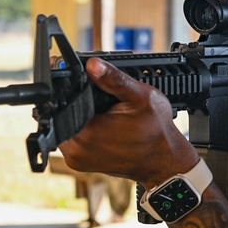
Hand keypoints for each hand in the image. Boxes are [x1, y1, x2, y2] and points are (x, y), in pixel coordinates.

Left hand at [59, 57, 197, 188]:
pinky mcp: (81, 163)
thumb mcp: (141, 97)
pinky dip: (85, 128)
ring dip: (81, 115)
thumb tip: (93, 64)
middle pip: (63, 114)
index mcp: (85, 134)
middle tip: (104, 101)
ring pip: (67, 125)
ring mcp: (77, 159)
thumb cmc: (157, 132)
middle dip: (78, 102)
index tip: (88, 81)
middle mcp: (75, 150)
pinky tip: (104, 124)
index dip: (72, 86)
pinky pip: (75, 138)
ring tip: (106, 113)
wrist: (164, 161)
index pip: (64, 102)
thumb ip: (114, 79)